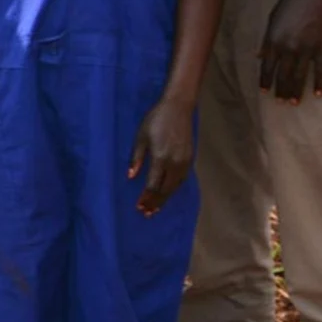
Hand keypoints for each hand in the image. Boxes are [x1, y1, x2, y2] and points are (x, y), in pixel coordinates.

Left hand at [130, 95, 194, 214]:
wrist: (178, 108)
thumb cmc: (155, 120)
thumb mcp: (140, 137)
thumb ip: (136, 158)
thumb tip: (131, 177)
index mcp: (161, 158)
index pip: (153, 185)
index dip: (146, 197)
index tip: (139, 207)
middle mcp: (175, 163)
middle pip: (165, 189)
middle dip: (155, 202)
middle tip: (146, 212)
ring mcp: (185, 162)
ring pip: (175, 186)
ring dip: (165, 198)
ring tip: (155, 208)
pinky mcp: (190, 159)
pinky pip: (181, 180)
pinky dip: (173, 189)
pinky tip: (167, 193)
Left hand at [258, 0, 321, 102]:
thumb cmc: (290, 1)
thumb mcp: (272, 19)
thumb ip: (266, 40)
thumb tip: (260, 57)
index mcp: (272, 40)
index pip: (267, 67)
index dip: (266, 81)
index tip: (265, 93)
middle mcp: (287, 47)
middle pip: (282, 74)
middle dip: (281, 90)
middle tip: (281, 103)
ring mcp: (305, 48)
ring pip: (299, 76)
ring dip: (296, 91)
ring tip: (294, 103)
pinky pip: (320, 69)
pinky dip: (320, 83)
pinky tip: (319, 94)